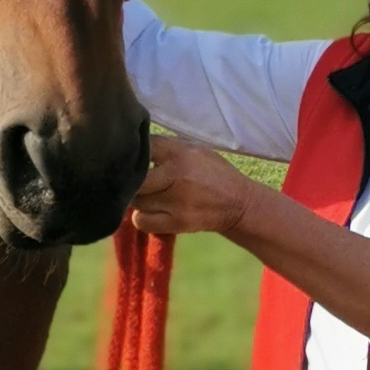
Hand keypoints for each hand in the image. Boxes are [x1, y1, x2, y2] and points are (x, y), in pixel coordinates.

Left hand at [130, 135, 255, 236]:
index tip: (132, 157)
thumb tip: (137, 146)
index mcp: (180, 153)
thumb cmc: (214, 172)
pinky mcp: (176, 223)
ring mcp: (175, 202)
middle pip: (135, 177)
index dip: (134, 152)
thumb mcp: (195, 150)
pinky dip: (141, 217)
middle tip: (133, 180)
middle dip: (131, 179)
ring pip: (136, 201)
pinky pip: (142, 221)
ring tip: (145, 196)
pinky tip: (150, 212)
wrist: (238, 203)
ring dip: (136, 198)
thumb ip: (168, 148)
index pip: (144, 147)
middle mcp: (175, 176)